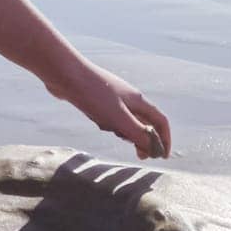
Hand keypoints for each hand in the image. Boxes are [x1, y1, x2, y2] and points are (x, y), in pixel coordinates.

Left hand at [42, 60, 173, 159]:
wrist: (65, 74)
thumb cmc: (93, 95)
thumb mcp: (118, 118)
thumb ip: (137, 133)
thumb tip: (153, 148)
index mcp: (138, 101)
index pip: (160, 121)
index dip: (165, 139)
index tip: (162, 156)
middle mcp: (129, 98)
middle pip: (144, 121)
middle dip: (145, 139)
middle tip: (140, 156)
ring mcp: (113, 98)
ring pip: (126, 120)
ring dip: (125, 132)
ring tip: (116, 135)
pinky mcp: (98, 99)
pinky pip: (110, 116)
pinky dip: (109, 124)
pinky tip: (98, 122)